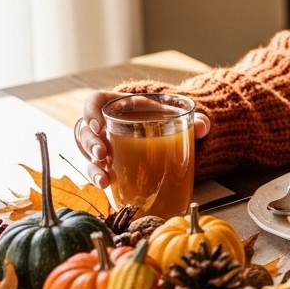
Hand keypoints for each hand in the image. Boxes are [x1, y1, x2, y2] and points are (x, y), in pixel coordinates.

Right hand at [76, 91, 211, 188]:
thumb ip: (195, 117)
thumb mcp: (179, 112)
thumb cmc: (166, 115)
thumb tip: (203, 126)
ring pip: (87, 152)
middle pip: (86, 130)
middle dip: (90, 143)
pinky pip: (96, 169)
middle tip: (102, 155)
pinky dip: (98, 177)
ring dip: (92, 166)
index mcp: (120, 104)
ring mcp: (105, 143)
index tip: (98, 125)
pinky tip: (106, 186)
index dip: (90, 112)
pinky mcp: (109, 162)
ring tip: (103, 178)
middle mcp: (106, 123)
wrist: (169, 128)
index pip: (95, 101)